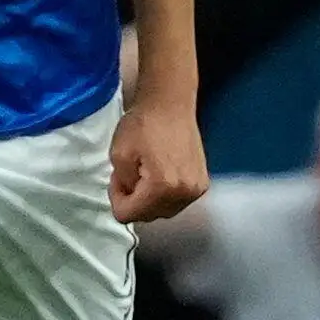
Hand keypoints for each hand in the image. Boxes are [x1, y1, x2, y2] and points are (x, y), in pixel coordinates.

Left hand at [109, 98, 207, 225]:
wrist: (171, 103)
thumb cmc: (143, 124)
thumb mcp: (118, 155)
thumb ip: (121, 186)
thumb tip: (132, 198)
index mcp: (162, 187)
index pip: (128, 215)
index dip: (117, 197)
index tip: (118, 178)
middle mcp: (184, 193)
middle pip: (148, 216)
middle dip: (134, 199)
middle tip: (130, 173)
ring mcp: (196, 190)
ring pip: (162, 211)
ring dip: (149, 199)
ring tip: (145, 172)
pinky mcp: (202, 183)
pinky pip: (176, 202)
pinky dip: (164, 194)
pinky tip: (160, 173)